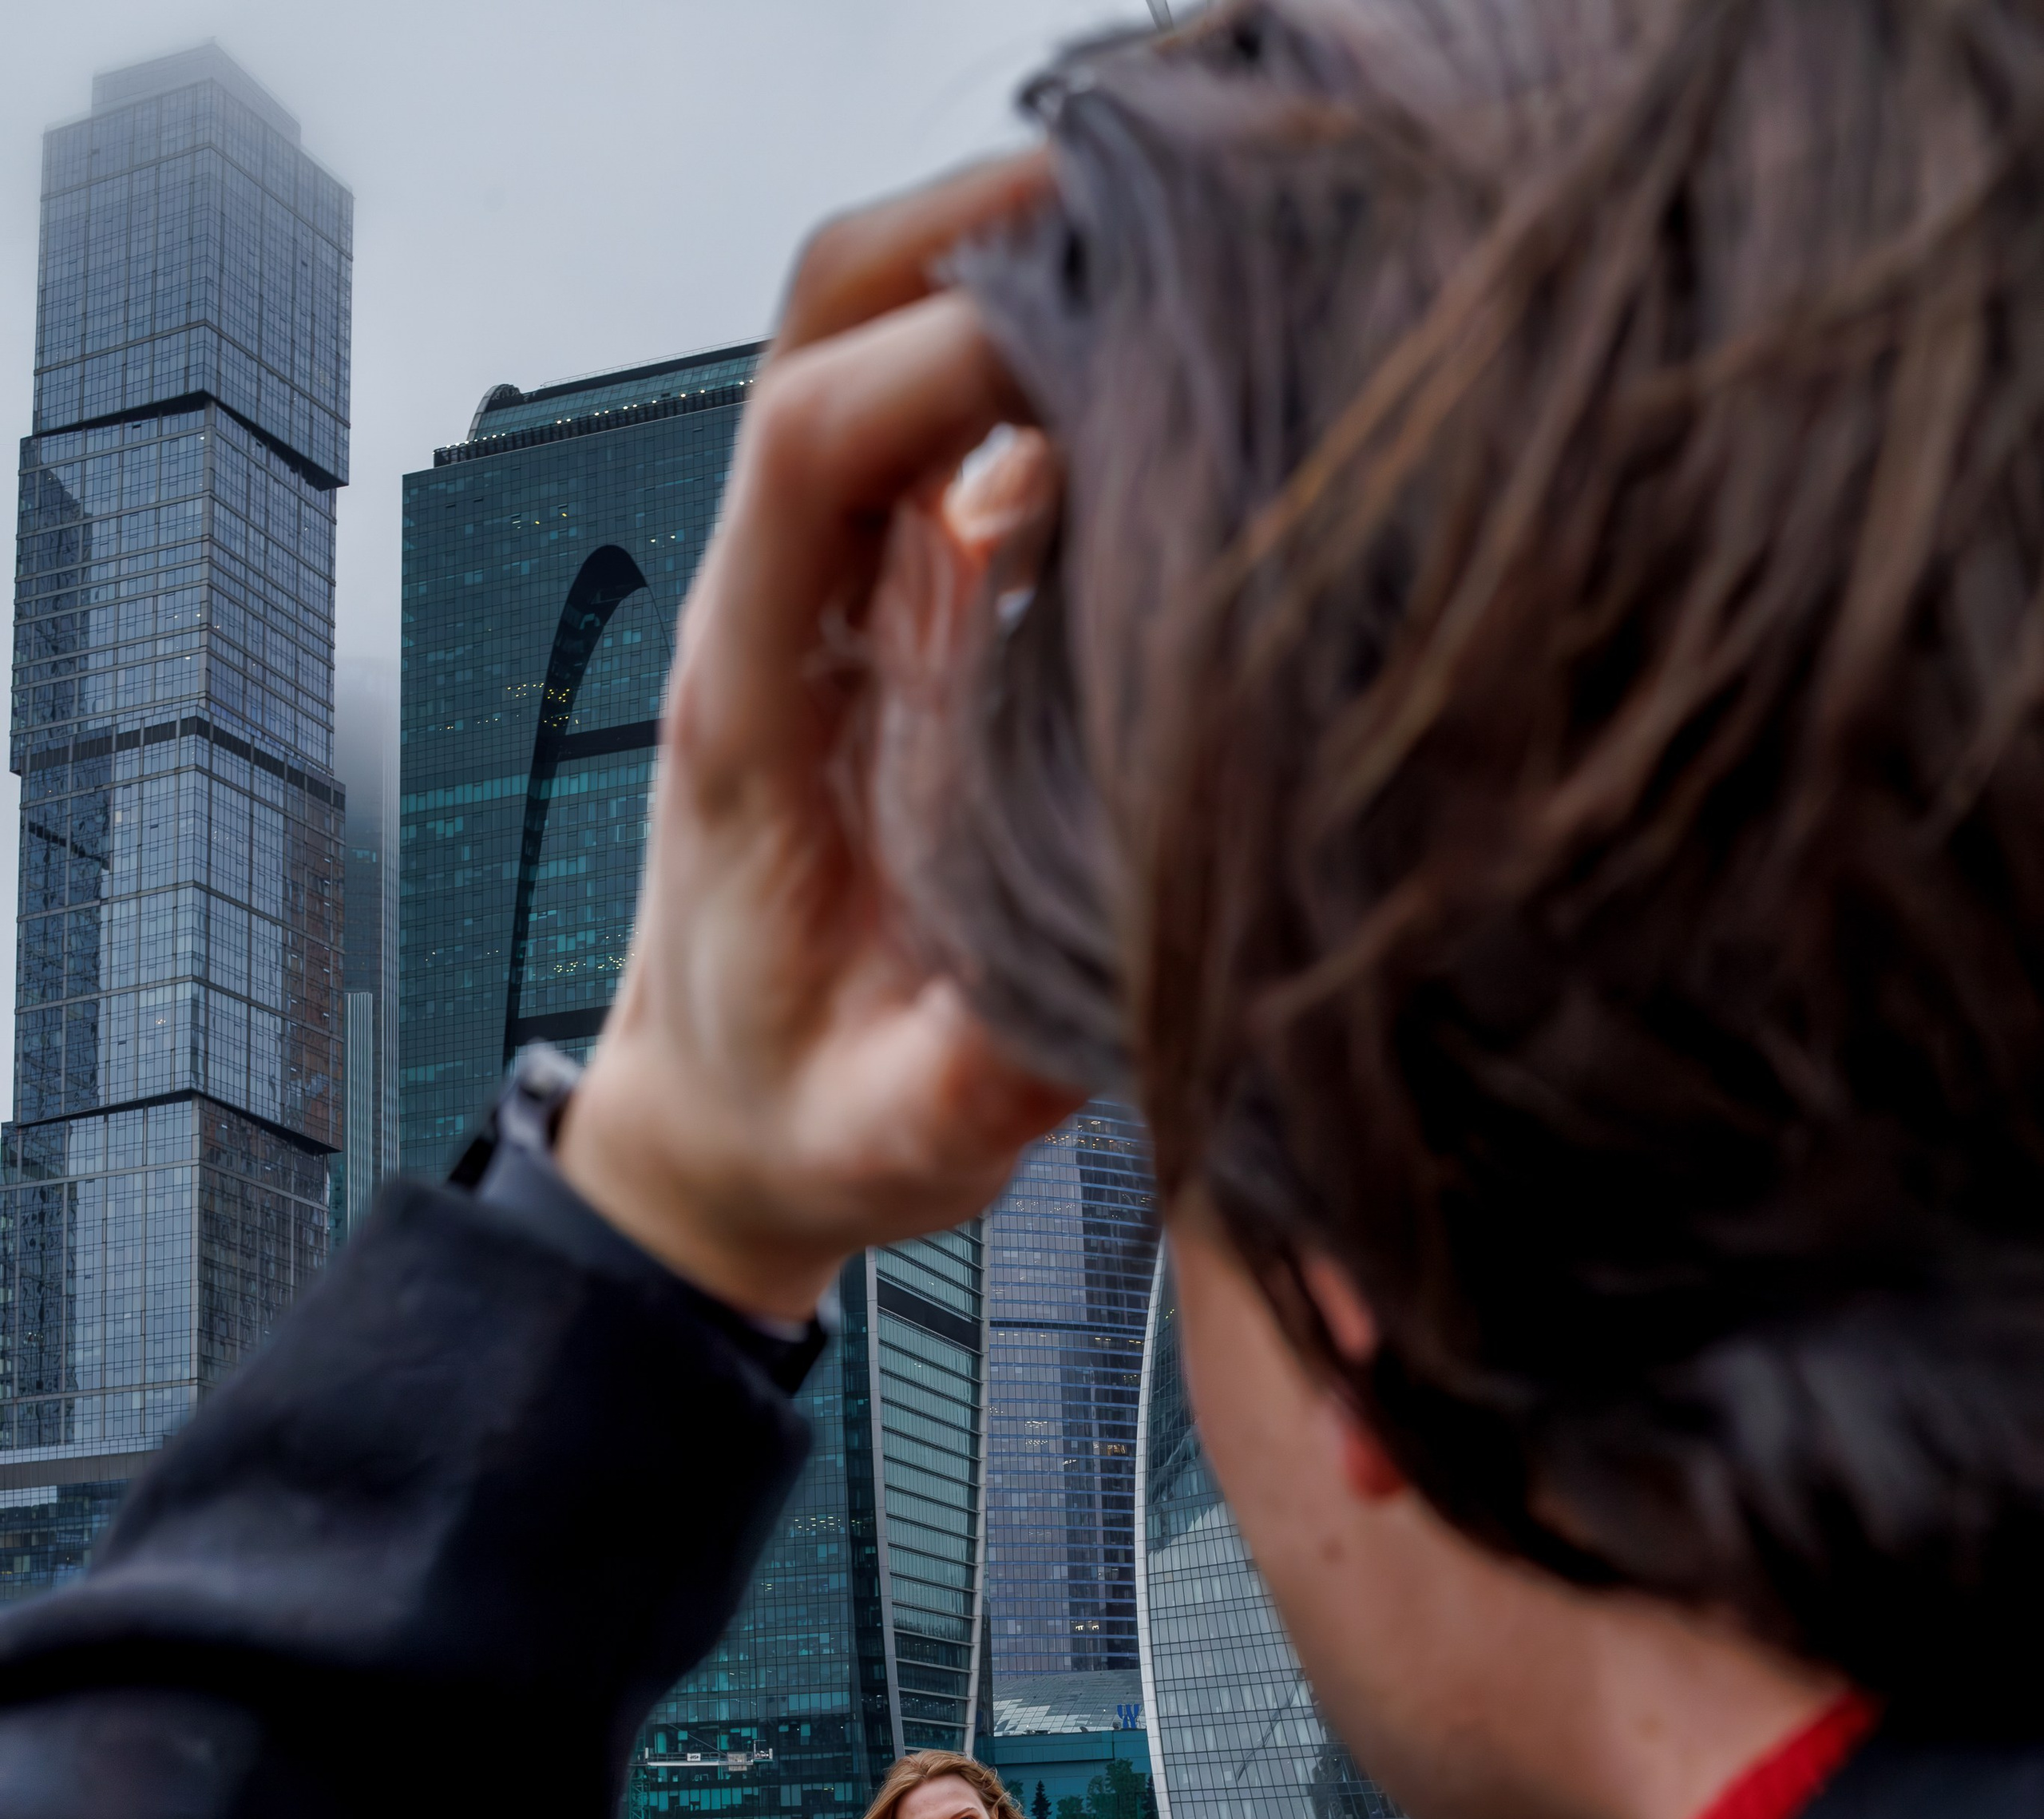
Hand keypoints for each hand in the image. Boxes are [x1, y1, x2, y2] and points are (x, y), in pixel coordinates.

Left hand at [558, 155, 1084, 1320]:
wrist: (712, 1134)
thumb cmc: (793, 1118)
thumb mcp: (891, 1133)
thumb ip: (985, 1065)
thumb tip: (1118, 978)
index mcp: (752, 711)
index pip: (813, 443)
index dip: (960, 358)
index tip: (1120, 358)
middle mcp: (765, 610)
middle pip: (827, 319)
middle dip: (985, 226)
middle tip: (1174, 214)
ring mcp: (815, 591)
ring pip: (874, 334)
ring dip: (1011, 258)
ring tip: (1184, 258)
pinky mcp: (873, 604)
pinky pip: (932, 416)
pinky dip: (1028, 345)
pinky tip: (1151, 362)